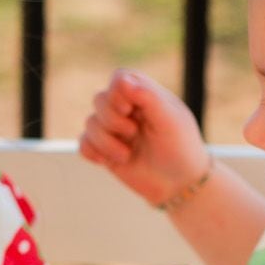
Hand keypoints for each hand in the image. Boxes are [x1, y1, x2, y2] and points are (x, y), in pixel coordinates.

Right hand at [79, 70, 209, 207]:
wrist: (179, 185)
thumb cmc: (181, 149)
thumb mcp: (170, 120)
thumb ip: (147, 96)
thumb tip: (121, 80)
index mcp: (144, 94)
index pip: (119, 78)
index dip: (117, 93)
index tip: (129, 109)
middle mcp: (126, 109)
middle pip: (99, 99)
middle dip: (112, 120)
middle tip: (133, 134)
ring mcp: (114, 130)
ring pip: (90, 123)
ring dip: (106, 141)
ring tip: (126, 155)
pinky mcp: (104, 150)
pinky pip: (83, 144)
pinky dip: (93, 152)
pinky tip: (108, 162)